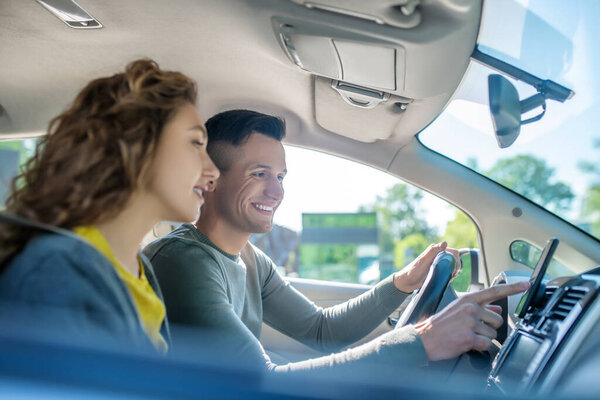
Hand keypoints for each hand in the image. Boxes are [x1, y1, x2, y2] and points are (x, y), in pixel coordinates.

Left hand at [393, 242, 460, 292]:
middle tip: (453, 274)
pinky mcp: (438, 271)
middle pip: (454, 258)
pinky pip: (448, 271)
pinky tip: (448, 279)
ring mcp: (438, 263)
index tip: (455, 267)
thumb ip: (433, 251)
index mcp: (435, 250)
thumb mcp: (423, 260)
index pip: (453, 252)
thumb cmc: (413, 270)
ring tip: (450, 277)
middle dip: (456, 266)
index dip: (456, 259)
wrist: (407, 282)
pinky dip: (451, 275)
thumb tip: (445, 243)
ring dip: (454, 271)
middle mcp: (437, 256)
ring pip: (452, 265)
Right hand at [415, 281, 529, 360]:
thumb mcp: (457, 310)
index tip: (526, 284)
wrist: (424, 339)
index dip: (512, 288)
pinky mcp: (469, 337)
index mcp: (468, 300)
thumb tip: (497, 309)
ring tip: (467, 336)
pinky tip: (466, 343)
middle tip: (474, 330)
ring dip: (483, 338)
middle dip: (490, 327)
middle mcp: (470, 308)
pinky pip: (486, 344)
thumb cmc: (440, 325)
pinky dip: (479, 347)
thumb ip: (479, 308)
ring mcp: (469, 322)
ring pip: (493, 334)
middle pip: (498, 319)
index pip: (494, 291)